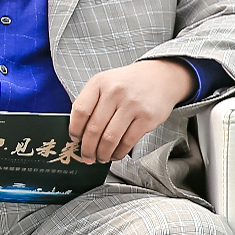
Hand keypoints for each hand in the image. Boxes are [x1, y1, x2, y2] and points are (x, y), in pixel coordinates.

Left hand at [67, 59, 193, 166]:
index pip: (80, 111)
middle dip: (87, 148)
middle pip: (94, 128)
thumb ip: (91, 102)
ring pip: (110, 138)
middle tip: (86, 156)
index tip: (74, 139)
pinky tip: (115, 154)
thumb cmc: (128, 84)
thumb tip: (78, 131)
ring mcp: (132, 105)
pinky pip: (128, 142)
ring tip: (100, 157)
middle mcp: (115, 92)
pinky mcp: (146, 118)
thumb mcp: (105, 83)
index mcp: (99, 83)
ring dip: (102, 153)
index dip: (75, 129)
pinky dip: (118, 152)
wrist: (159, 77)